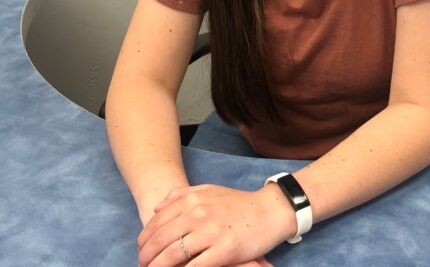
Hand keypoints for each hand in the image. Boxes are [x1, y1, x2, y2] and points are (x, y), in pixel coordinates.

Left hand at [137, 184, 294, 266]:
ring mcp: (211, 231)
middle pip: (161, 240)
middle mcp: (199, 213)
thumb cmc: (237, 203)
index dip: (144, 239)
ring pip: (173, 255)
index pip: (157, 222)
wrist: (268, 211)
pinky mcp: (224, 249)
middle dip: (146, 257)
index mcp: (193, 200)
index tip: (141, 250)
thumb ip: (182, 195)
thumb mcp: (208, 190)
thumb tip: (157, 208)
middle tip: (142, 265)